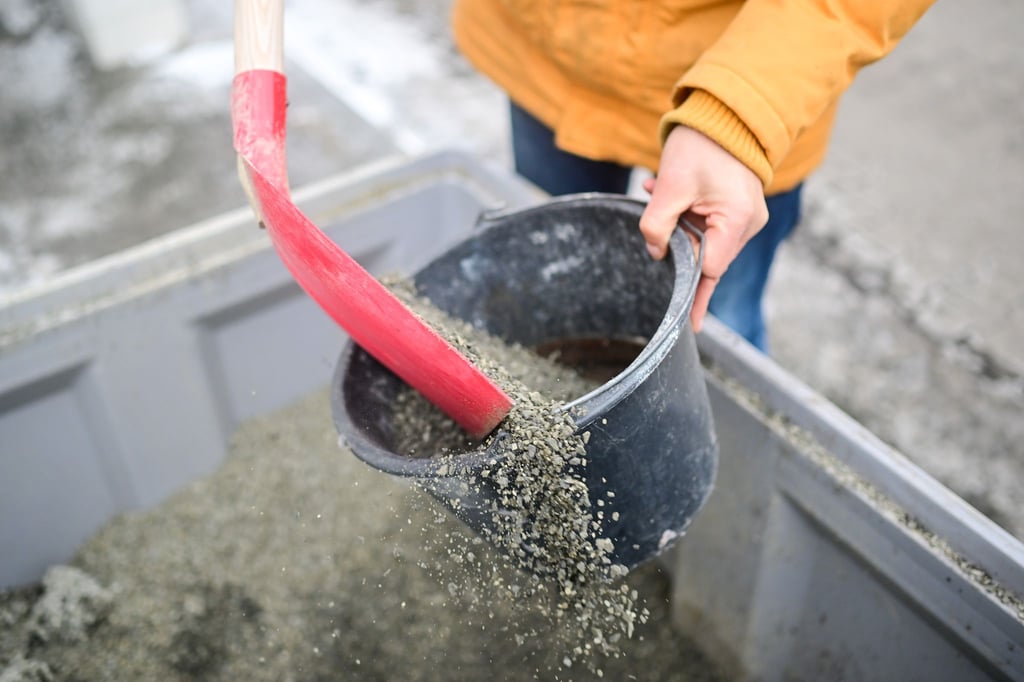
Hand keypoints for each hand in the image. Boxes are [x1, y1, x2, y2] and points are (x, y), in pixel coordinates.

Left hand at [639, 125, 768, 331]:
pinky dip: (686, 214)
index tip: (688, 323)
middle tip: (655, 218)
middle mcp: (748, 222)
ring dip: (677, 224)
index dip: (693, 294)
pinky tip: (662, 190)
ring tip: (656, 191)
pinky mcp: (738, 205)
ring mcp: (745, 214)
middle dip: (677, 245)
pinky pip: (709, 222)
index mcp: (736, 220)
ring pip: (705, 238)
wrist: (723, 110)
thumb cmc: (700, 144)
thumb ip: (657, 226)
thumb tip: (655, 254)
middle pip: (708, 256)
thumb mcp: (669, 187)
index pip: (711, 270)